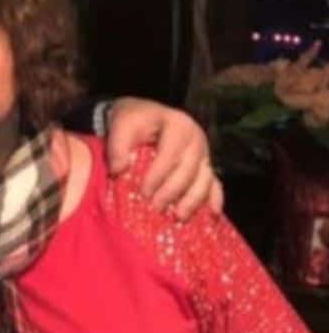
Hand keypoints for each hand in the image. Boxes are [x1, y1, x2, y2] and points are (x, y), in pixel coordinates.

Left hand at [104, 97, 223, 218]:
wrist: (144, 115)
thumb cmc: (133, 121)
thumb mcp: (121, 126)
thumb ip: (117, 147)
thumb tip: (118, 171)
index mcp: (178, 125)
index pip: (170, 156)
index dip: (157, 177)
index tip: (143, 194)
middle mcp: (197, 139)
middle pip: (189, 170)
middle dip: (172, 192)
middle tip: (156, 209)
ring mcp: (204, 153)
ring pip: (205, 180)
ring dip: (193, 201)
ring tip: (178, 217)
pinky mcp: (206, 165)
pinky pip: (215, 183)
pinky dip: (214, 199)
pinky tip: (211, 215)